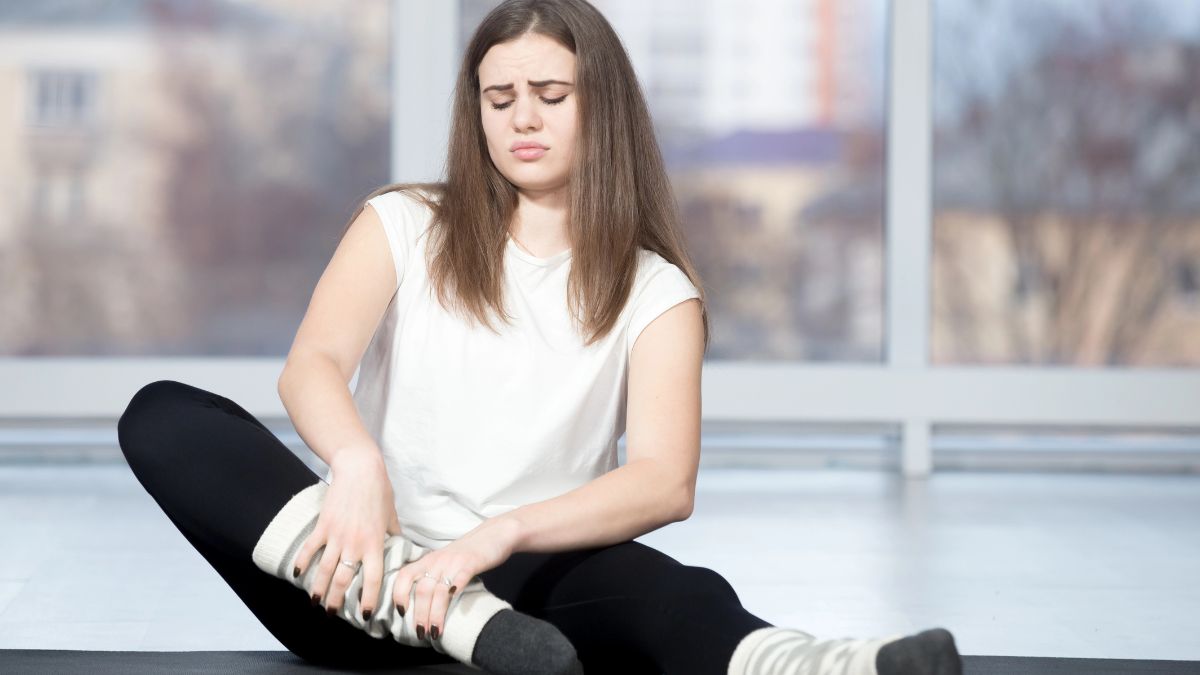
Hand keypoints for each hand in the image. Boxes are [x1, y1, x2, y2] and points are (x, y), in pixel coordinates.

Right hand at [292, 448, 402, 618]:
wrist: (360, 469)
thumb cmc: (379, 491)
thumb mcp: (391, 516)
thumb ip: (393, 535)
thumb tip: (402, 549)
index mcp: (376, 543)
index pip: (373, 579)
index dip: (369, 599)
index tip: (366, 615)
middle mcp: (356, 543)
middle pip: (344, 580)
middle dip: (337, 600)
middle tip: (332, 613)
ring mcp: (337, 535)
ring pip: (325, 569)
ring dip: (318, 588)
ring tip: (315, 601)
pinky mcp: (323, 525)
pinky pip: (310, 548)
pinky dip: (303, 562)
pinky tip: (298, 574)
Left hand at [393, 515, 519, 641]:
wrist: (495, 533)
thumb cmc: (468, 552)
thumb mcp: (445, 561)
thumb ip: (433, 577)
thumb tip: (421, 604)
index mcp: (429, 560)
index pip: (405, 575)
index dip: (399, 594)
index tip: (401, 613)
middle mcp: (439, 561)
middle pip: (422, 590)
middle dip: (420, 614)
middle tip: (420, 632)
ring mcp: (455, 561)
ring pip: (439, 590)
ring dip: (435, 613)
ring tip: (435, 631)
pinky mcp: (472, 562)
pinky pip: (461, 577)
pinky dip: (455, 590)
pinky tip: (453, 603)